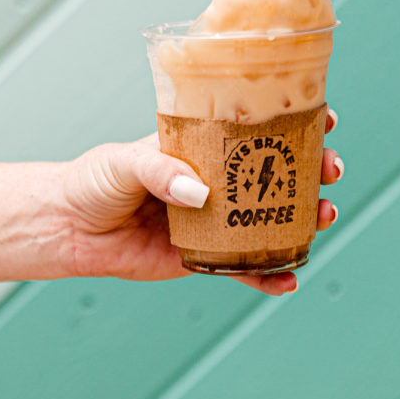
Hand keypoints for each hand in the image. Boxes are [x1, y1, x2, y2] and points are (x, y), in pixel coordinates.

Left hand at [64, 110, 342, 294]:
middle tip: (330, 171)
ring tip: (324, 217)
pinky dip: (268, 275)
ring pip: (270, 219)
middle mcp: (215, 181)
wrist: (68, 228)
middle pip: (276, 173)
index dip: (293, 122)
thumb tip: (200, 194)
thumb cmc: (93, 182)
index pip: (255, 128)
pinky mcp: (203, 257)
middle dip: (312, 171)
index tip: (325, 119)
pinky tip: (290, 279)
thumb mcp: (124, 163)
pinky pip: (243, 268)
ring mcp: (214, 220)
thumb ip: (160, 172)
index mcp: (201, 146)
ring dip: (303, 219)